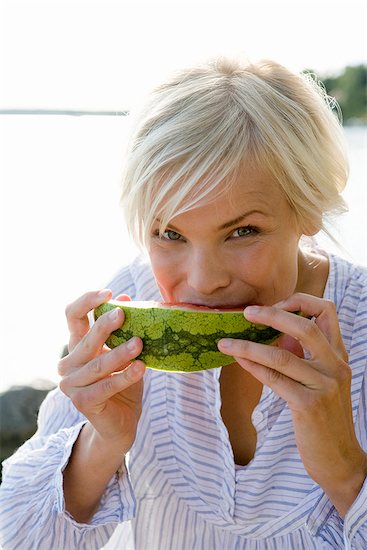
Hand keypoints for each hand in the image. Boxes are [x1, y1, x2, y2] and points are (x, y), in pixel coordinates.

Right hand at [58, 289, 145, 454]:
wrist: (121, 422)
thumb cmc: (123, 382)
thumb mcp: (124, 351)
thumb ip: (122, 329)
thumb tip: (126, 297)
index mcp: (77, 345)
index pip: (72, 315)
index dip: (87, 301)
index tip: (109, 292)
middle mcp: (69, 363)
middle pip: (86, 339)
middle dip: (105, 325)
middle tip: (124, 314)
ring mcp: (71, 384)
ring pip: (97, 364)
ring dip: (119, 353)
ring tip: (139, 344)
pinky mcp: (82, 402)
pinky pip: (106, 386)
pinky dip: (125, 377)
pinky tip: (140, 368)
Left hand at [218, 293, 366, 515]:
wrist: (340, 460)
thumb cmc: (326, 418)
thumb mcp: (322, 381)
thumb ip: (304, 356)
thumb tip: (280, 336)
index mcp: (339, 356)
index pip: (327, 311)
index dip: (300, 301)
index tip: (277, 305)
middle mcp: (335, 366)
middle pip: (305, 327)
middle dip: (272, 315)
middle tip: (246, 313)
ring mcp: (324, 386)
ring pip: (281, 355)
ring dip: (248, 346)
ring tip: (226, 342)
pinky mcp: (309, 405)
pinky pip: (274, 379)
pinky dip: (252, 366)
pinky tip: (237, 360)